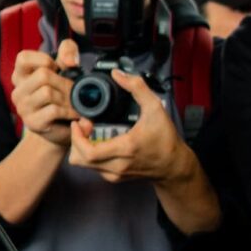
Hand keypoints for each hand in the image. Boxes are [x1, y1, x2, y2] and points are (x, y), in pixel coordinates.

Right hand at [9, 40, 80, 146]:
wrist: (60, 128)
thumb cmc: (60, 96)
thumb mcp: (63, 70)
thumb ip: (67, 54)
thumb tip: (71, 61)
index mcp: (21, 76)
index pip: (23, 58)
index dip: (43, 60)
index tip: (56, 68)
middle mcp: (18, 91)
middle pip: (42, 75)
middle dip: (64, 81)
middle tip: (73, 90)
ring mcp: (23, 107)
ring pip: (48, 92)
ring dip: (67, 98)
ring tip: (74, 102)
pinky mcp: (33, 122)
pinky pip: (53, 110)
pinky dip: (69, 111)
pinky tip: (74, 113)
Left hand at [68, 70, 185, 183]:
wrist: (174, 166)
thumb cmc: (165, 139)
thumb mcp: (155, 108)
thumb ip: (137, 87)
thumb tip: (117, 73)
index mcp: (125, 149)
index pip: (88, 152)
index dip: (76, 137)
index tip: (79, 122)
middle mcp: (117, 165)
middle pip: (79, 159)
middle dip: (76, 139)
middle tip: (85, 125)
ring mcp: (114, 174)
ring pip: (82, 164)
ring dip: (81, 146)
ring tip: (91, 132)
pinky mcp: (113, 177)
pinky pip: (91, 167)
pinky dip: (88, 154)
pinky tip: (98, 141)